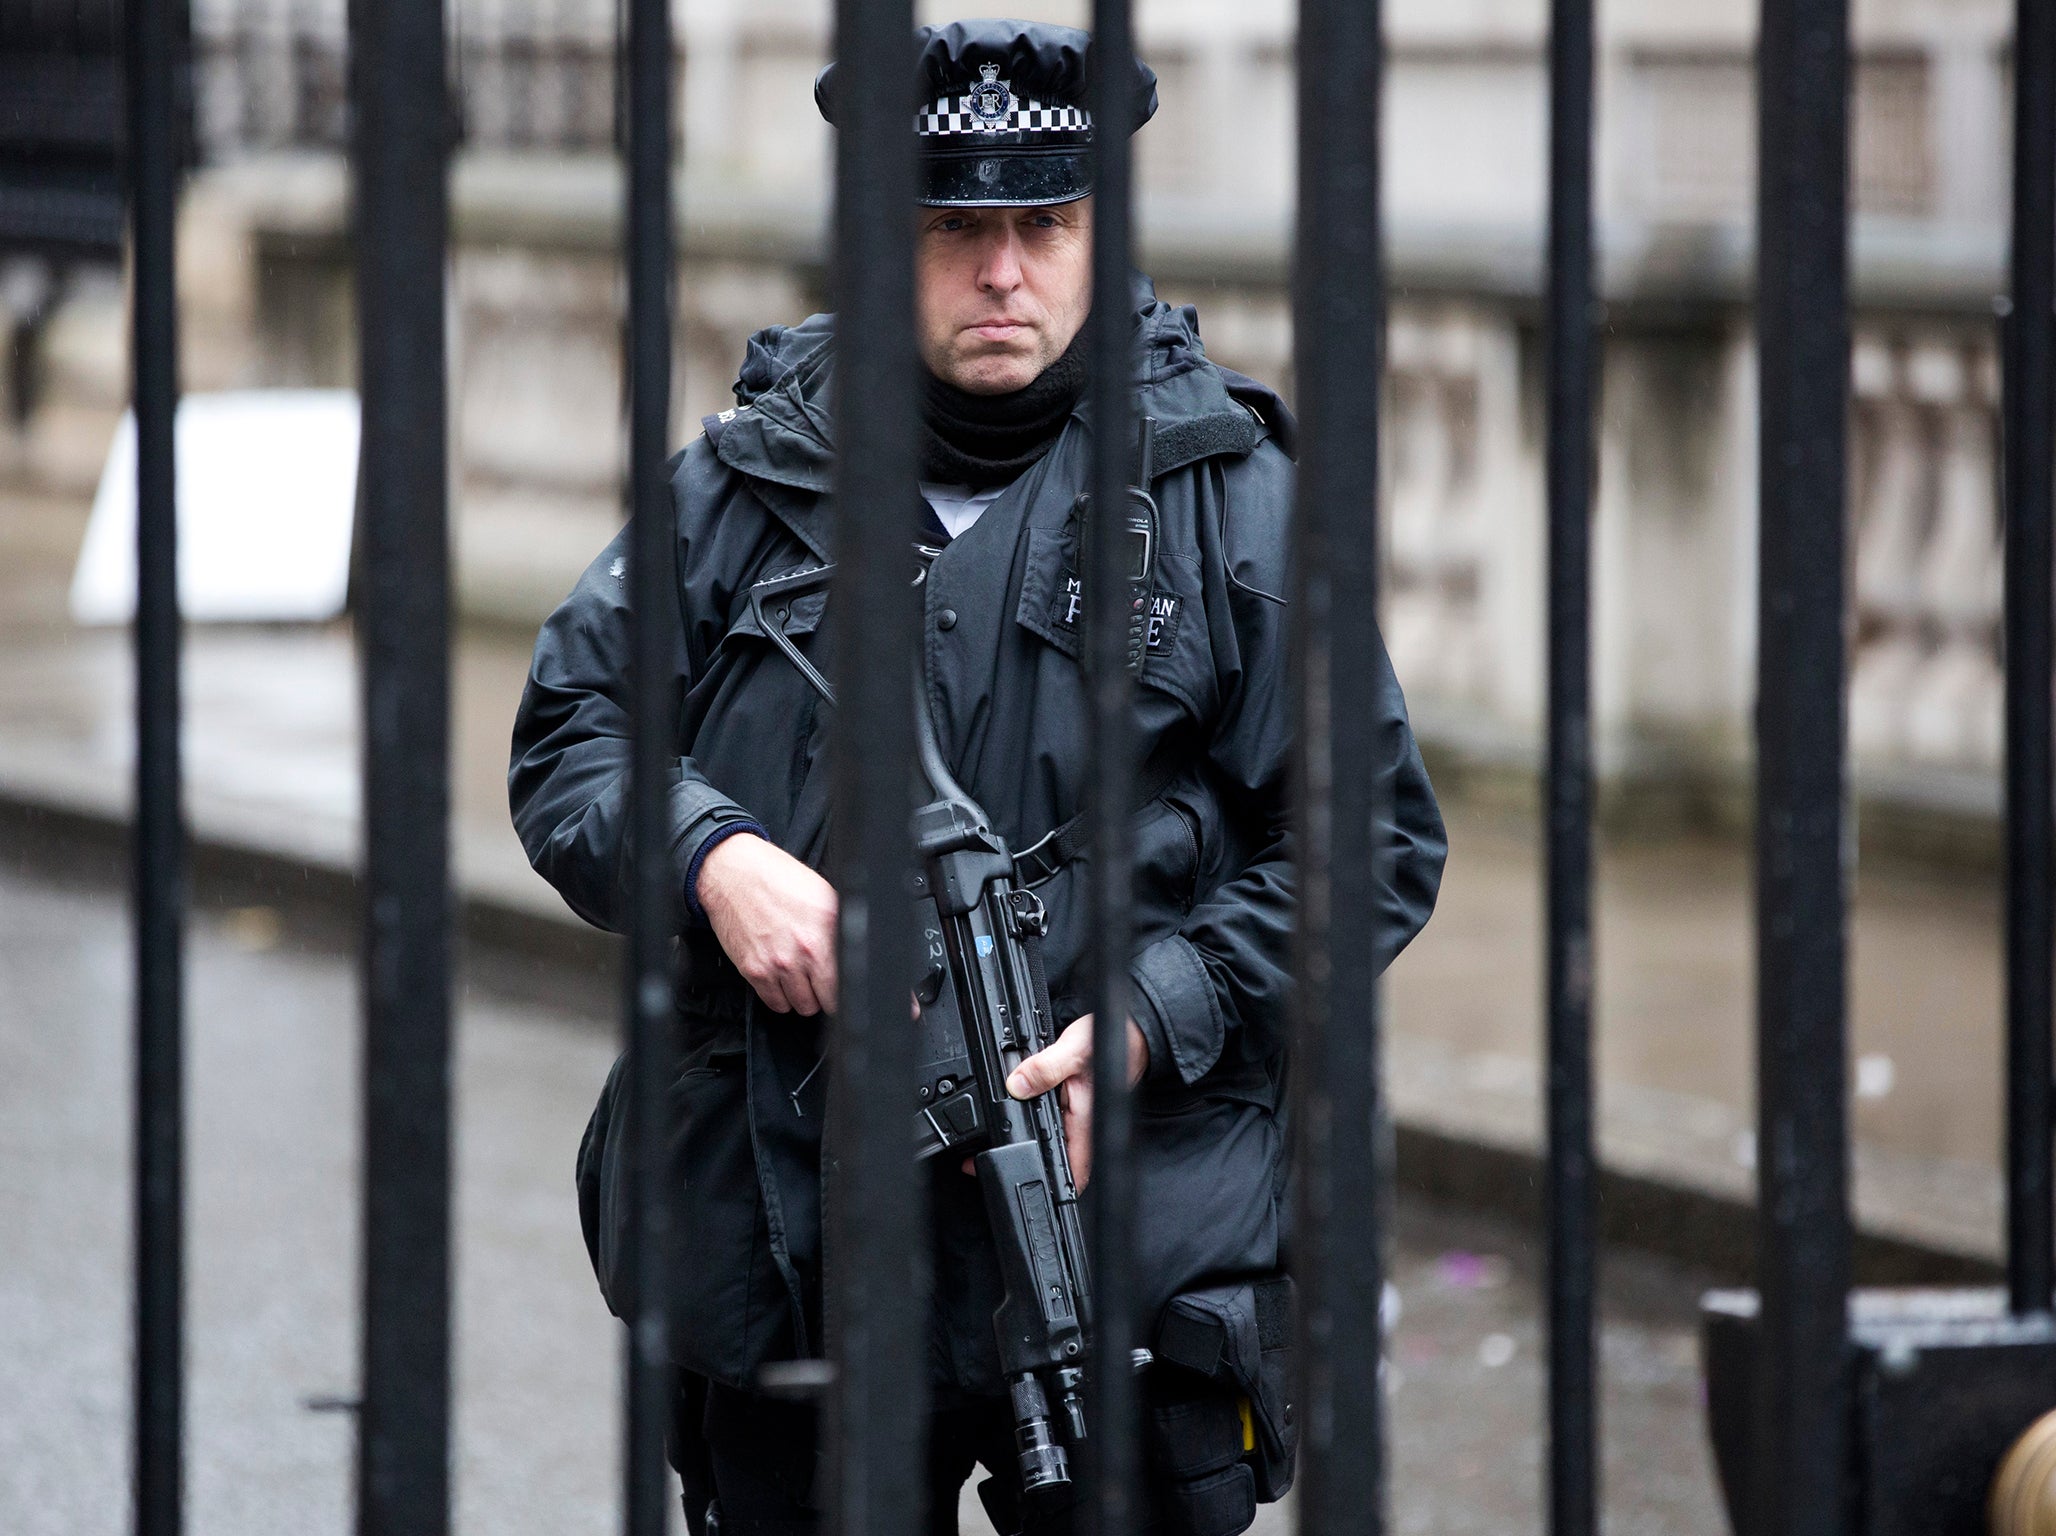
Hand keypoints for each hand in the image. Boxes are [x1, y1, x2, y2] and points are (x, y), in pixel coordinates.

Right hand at [697, 832, 838, 1015]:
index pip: (849, 979)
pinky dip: (780, 997)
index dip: (846, 985)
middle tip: (819, 980)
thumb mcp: (821, 893)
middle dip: (825, 994)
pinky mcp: (755, 970)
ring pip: (802, 1006)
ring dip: (802, 996)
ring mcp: (779, 962)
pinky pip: (776, 1003)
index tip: (841, 983)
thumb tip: (852, 949)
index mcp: (827, 927)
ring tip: (798, 978)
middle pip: (826, 999)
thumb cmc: (775, 879)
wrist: (733, 874)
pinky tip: (780, 979)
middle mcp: (806, 949)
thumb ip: (838, 925)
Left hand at [1003, 1013, 1148, 1191]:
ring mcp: (1076, 1120)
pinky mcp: (1071, 1108)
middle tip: (990, 1157)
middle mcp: (1081, 1128)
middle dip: (1026, 1162)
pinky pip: (1050, 1123)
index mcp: (1084, 1124)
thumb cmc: (1107, 1043)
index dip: (1049, 1186)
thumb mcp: (1072, 1050)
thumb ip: (1045, 1068)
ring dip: (1028, 1141)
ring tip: (998, 1136)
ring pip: (1050, 1143)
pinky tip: (1020, 1109)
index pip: (1071, 1172)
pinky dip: (1033, 1120)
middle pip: (1055, 1161)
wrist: (1126, 1032)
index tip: (1020, 1182)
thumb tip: (1016, 1086)